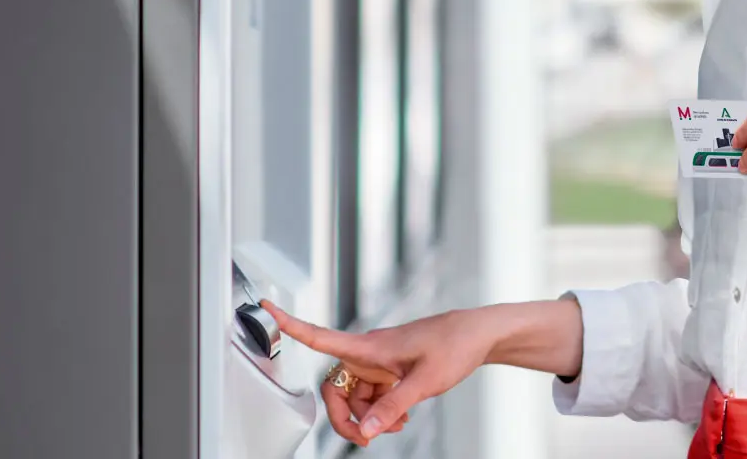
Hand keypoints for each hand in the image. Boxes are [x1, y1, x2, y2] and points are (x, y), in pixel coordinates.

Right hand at [265, 301, 498, 446]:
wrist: (479, 335)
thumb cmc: (455, 345)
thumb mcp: (425, 381)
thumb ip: (393, 406)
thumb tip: (366, 429)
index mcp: (369, 346)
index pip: (320, 336)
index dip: (290, 324)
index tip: (266, 309)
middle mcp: (368, 353)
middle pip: (335, 388)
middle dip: (344, 416)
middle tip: (366, 438)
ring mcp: (379, 362)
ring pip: (355, 396)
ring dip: (368, 417)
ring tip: (394, 426)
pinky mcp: (391, 370)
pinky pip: (372, 395)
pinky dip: (381, 410)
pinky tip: (400, 418)